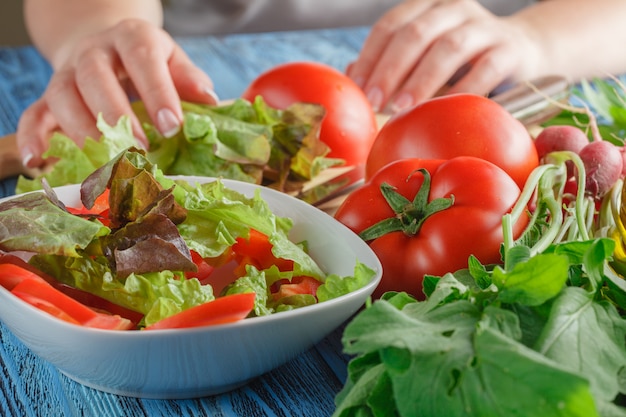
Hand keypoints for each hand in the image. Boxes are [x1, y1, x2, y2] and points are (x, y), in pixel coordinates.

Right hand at [17, 18, 217, 167]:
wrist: (104, 49)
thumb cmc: (147, 64)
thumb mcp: (172, 61)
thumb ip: (189, 79)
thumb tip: (211, 100)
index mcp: (131, 39)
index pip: (142, 57)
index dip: (157, 91)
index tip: (172, 125)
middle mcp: (94, 52)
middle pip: (96, 77)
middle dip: (116, 115)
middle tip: (138, 148)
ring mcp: (67, 74)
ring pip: (63, 96)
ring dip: (83, 131)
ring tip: (105, 161)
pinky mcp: (48, 98)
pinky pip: (33, 115)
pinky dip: (33, 139)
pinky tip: (39, 162)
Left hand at [347, 0, 537, 112]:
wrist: (523, 52)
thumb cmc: (461, 60)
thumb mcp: (423, 57)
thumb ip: (390, 65)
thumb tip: (350, 79)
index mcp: (427, 6)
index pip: (390, 25)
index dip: (370, 56)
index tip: (357, 88)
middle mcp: (454, 9)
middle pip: (415, 34)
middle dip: (390, 69)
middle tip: (374, 100)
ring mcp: (484, 26)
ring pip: (448, 48)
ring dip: (421, 80)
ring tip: (402, 106)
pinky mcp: (509, 49)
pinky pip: (484, 69)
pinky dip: (463, 90)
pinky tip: (445, 108)